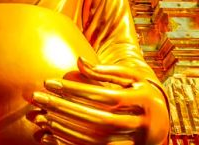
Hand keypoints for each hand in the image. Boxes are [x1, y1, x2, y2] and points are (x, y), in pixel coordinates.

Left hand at [30, 57, 168, 144]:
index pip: (106, 96)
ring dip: (65, 129)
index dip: (77, 90)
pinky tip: (50, 135)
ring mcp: (134, 144)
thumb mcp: (132, 79)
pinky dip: (70, 144)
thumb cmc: (141, 94)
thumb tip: (79, 61)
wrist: (161, 125)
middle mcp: (143, 125)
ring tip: (41, 116)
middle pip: (99, 120)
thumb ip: (107, 71)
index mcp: (146, 100)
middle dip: (65, 109)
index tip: (49, 82)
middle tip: (38, 97)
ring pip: (95, 140)